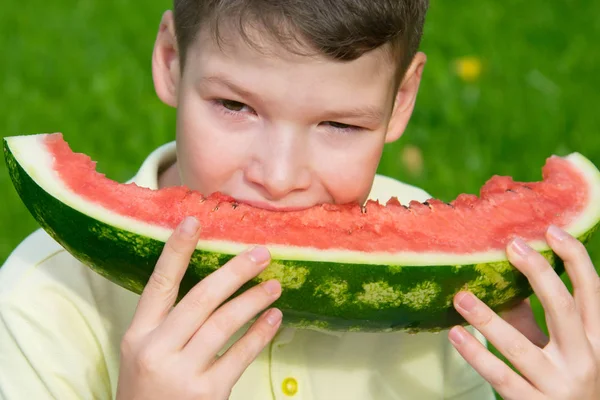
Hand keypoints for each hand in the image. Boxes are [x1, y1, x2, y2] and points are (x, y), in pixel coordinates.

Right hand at [116, 216, 282, 399]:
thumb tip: (211, 285)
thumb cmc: (148, 390)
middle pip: (201, 298)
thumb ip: (166, 323)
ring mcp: (182, 373)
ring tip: (274, 285)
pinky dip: (260, 333)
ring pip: (224, 322)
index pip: (159, 284)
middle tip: (262, 254)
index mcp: (138, 335)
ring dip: (253, 299)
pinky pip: (241, 355)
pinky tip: (274, 318)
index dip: (176, 251)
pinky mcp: (207, 393)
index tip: (194, 221)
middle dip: (234, 272)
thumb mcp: (142, 353)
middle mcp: (157, 350)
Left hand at [448, 225, 599, 399]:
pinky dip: (476, 355)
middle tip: (512, 245)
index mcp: (597, 339)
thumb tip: (502, 278)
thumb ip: (534, 318)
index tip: (551, 230)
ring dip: (487, 319)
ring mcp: (560, 385)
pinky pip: (501, 377)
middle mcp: (585, 360)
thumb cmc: (564, 380)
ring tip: (461, 297)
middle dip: (539, 274)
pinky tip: (456, 335)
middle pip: (563, 309)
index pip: (592, 292)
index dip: (575, 259)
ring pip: (521, 347)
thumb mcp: (559, 348)